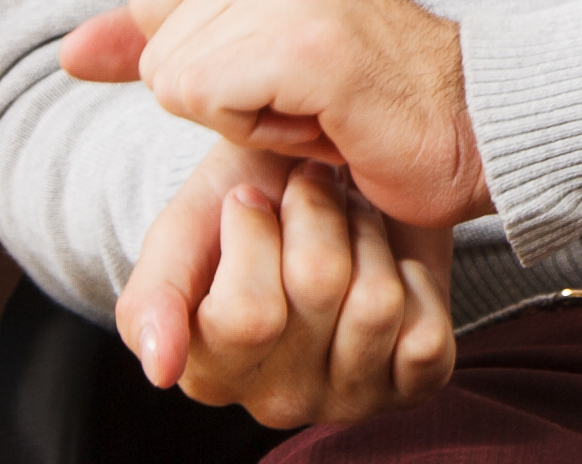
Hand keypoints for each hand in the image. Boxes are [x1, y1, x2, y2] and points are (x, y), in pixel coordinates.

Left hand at [65, 0, 494, 234]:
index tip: (289, 66)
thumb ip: (157, 42)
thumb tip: (68, 53)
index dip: (208, 63)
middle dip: (220, 94)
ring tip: (316, 103)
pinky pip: (201, 101)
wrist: (471, 124)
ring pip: (172, 79)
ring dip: (242, 118)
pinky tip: (321, 119)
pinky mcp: (302, 38)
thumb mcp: (247, 53)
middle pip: (155, 45)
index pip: (150, 7)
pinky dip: (257, 131)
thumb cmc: (361, 96)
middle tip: (306, 91)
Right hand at [114, 141, 458, 424]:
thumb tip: (160, 368)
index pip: (248, 315)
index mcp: (211, 370)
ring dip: (367, 233)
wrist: (331, 182)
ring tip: (349, 222)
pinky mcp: (411, 387)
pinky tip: (390, 262)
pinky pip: (427, 331)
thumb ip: (153, 294)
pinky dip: (415, 273)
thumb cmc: (252, 201)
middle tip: (309, 197)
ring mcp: (346, 398)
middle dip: (316, 211)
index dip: (253, 232)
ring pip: (377, 302)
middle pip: (319, 287)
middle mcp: (276, 399)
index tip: (250, 200)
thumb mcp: (187, 227)